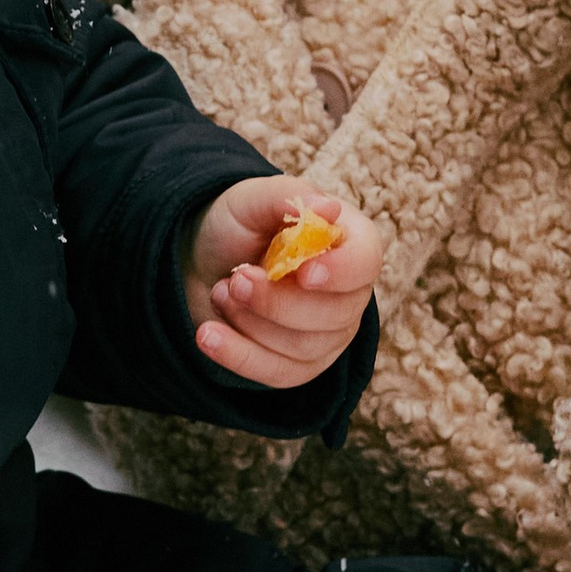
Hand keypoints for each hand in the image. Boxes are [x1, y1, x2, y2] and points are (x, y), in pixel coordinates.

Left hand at [181, 174, 383, 391]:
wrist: (204, 263)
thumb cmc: (238, 226)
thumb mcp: (250, 200)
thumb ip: (285, 197)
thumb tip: (328, 207)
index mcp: (351, 243)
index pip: (365, 263)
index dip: (339, 273)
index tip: (302, 273)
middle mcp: (350, 294)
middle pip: (335, 315)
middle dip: (277, 302)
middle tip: (236, 279)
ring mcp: (330, 335)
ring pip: (304, 347)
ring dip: (252, 322)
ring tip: (220, 291)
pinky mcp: (301, 366)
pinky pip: (279, 374)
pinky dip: (238, 355)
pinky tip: (208, 335)